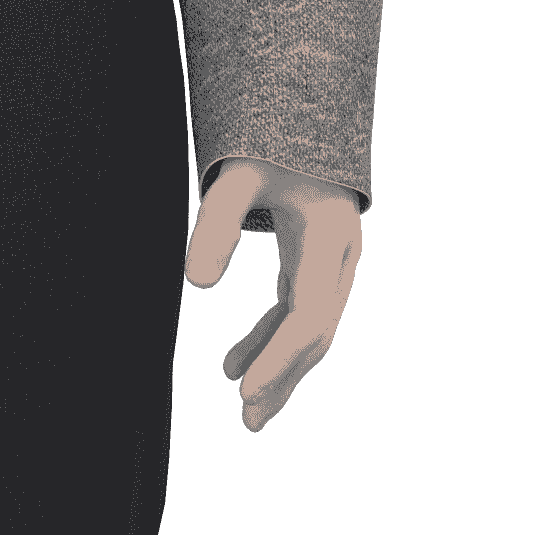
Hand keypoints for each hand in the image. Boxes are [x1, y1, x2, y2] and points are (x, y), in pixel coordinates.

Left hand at [181, 162, 362, 433]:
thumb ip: (216, 224)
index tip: (242, 387)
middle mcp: (339, 256)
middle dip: (282, 377)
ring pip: (310, 330)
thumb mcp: (237, 176)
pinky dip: (271, 342)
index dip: (276, 355)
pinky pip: (298, 314)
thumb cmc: (269, 143)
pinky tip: (235, 365)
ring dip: (280, 370)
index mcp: (326, 237)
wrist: (303, 117)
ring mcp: (332, 263)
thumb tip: (194, 283)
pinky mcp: (315, 265)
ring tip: (248, 411)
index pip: (305, 314)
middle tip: (248, 417)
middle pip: (315, 333)